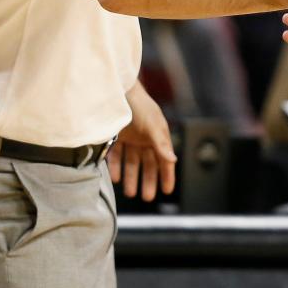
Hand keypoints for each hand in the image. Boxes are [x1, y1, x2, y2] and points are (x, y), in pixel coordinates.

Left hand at [108, 83, 176, 200]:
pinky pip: (116, 156)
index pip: (165, 159)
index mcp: (158, 135)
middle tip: (146, 197)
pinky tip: (115, 178)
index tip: (168, 191)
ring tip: (130, 192)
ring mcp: (130, 138)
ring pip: (132, 163)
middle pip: (148, 164)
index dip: (167, 175)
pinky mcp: (115, 137)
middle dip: (148, 180)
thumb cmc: (139, 105)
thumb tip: (173, 160)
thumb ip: (161, 144)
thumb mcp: (152, 125)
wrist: (116, 90)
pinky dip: (116, 167)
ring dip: (131, 177)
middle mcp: (145, 139)